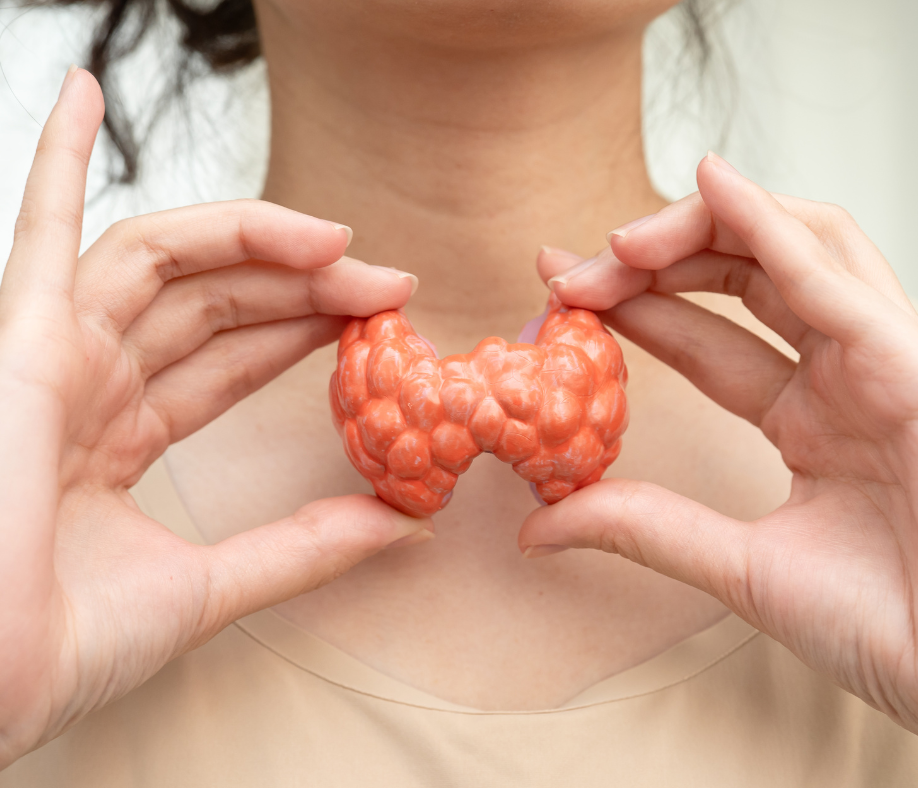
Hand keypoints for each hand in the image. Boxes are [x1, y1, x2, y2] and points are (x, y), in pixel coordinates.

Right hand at [0, 68, 428, 766]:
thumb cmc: (61, 646)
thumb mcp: (212, 587)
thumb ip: (304, 548)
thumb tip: (404, 523)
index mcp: (121, 434)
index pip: (230, 356)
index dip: (303, 327)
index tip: (379, 314)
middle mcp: (89, 384)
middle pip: (214, 301)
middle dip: (302, 283)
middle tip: (385, 279)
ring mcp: (51, 353)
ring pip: (162, 260)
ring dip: (250, 236)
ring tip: (332, 236)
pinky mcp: (18, 340)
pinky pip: (39, 230)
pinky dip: (53, 155)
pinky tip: (82, 90)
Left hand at [521, 152, 917, 742]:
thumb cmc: (895, 631)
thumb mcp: (740, 567)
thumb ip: (647, 529)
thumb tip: (539, 526)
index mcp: (811, 420)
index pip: (708, 340)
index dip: (635, 308)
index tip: (560, 291)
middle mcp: (844, 377)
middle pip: (743, 277)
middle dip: (654, 261)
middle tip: (571, 270)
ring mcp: (882, 362)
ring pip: (794, 249)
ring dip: (702, 229)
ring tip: (618, 242)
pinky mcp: (916, 364)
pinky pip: (836, 277)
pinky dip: (772, 227)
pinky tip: (713, 185)